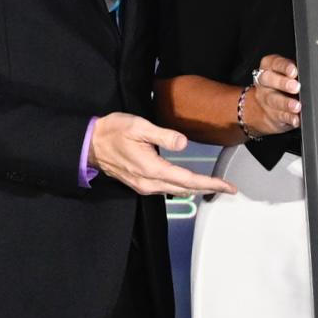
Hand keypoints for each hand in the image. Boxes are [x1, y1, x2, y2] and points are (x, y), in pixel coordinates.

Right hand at [90, 111, 235, 198]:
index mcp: (151, 168)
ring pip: (176, 190)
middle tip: (227, 188)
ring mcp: (144, 186)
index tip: (227, 186)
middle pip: (185, 189)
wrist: (90, 144)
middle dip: (208, 188)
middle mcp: (149, 182)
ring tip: (214, 185)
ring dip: (196, 189)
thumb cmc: (113, 131)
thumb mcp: (139, 126)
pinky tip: (190, 183)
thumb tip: (183, 143)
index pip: (188, 179)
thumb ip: (163, 135)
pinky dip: (183, 187)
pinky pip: (167, 189)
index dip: (210, 184)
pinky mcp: (140, 184)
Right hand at [239, 55, 301, 138]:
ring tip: (297, 106)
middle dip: (283, 83)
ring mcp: (266, 99)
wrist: (265, 106)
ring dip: (286, 104)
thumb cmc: (282, 83)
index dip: (284, 66)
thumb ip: (295, 70)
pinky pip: (280, 116)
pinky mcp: (271, 115)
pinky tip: (296, 119)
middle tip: (296, 87)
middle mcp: (264, 82)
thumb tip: (311, 71)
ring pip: (274, 100)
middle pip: (269, 80)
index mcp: (269, 67)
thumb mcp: (285, 72)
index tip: (294, 71)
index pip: (275, 63)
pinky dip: (289, 118)